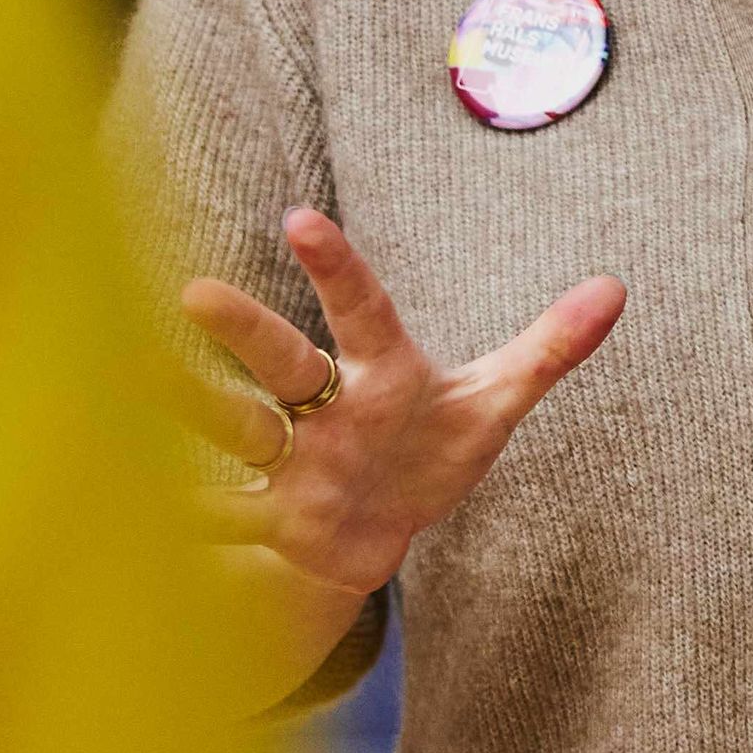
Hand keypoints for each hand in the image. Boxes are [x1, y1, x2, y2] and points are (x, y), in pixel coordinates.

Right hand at [182, 211, 624, 604]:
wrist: (372, 535)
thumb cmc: (430, 453)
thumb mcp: (493, 406)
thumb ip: (548, 350)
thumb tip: (616, 287)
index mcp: (381, 373)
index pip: (362, 310)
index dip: (337, 268)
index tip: (303, 218)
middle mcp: (321, 406)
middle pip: (282, 361)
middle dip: (243, 330)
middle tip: (195, 293)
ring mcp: (286, 460)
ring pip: (236, 426)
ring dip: (194, 407)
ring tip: (136, 379)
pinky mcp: (264, 518)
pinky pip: (222, 514)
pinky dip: (190, 513)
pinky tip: (146, 504)